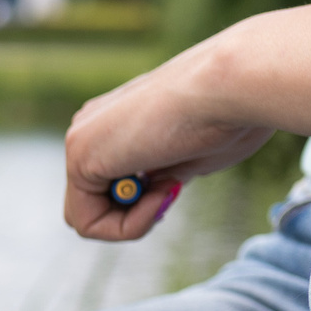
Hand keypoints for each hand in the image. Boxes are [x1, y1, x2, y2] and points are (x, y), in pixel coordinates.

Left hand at [63, 33, 274, 241]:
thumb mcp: (192, 156)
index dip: (148, 200)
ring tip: (169, 188)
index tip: (178, 182)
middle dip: (136, 211)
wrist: (232, 85)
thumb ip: (162, 174)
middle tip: (173, 188)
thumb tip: (152, 191)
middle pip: (96, 201)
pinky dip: (127, 226)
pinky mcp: (78, 156)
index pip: (113, 182)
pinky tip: (158, 196)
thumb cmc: (230, 115)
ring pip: (90, 216)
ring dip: (135, 220)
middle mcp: (91, 127)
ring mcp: (80, 139)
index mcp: (116, 120)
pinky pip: (89, 222)